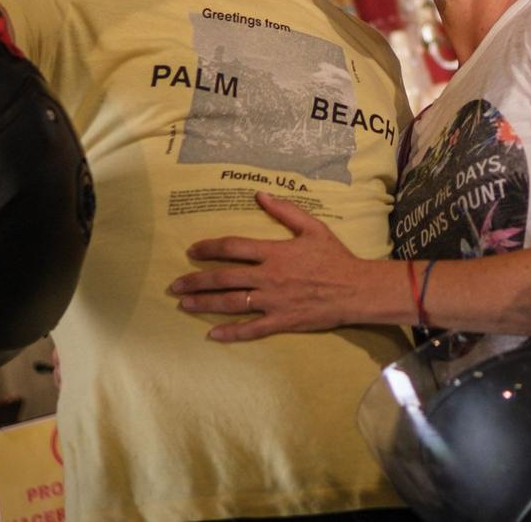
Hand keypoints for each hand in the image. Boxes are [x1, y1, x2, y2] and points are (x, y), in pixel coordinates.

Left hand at [171, 193, 378, 341]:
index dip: (209, 248)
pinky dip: (230, 333)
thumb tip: (260, 195)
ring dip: (204, 304)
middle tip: (175, 285)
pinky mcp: (281, 321)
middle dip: (195, 281)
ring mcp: (273, 301)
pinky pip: (250, 329)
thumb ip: (285, 211)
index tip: (192, 251)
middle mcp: (268, 277)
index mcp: (274, 252)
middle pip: (223, 278)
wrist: (355, 289)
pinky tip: (212, 334)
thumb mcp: (313, 227)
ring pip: (231, 303)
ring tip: (184, 305)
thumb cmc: (335, 257)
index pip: (233, 247)